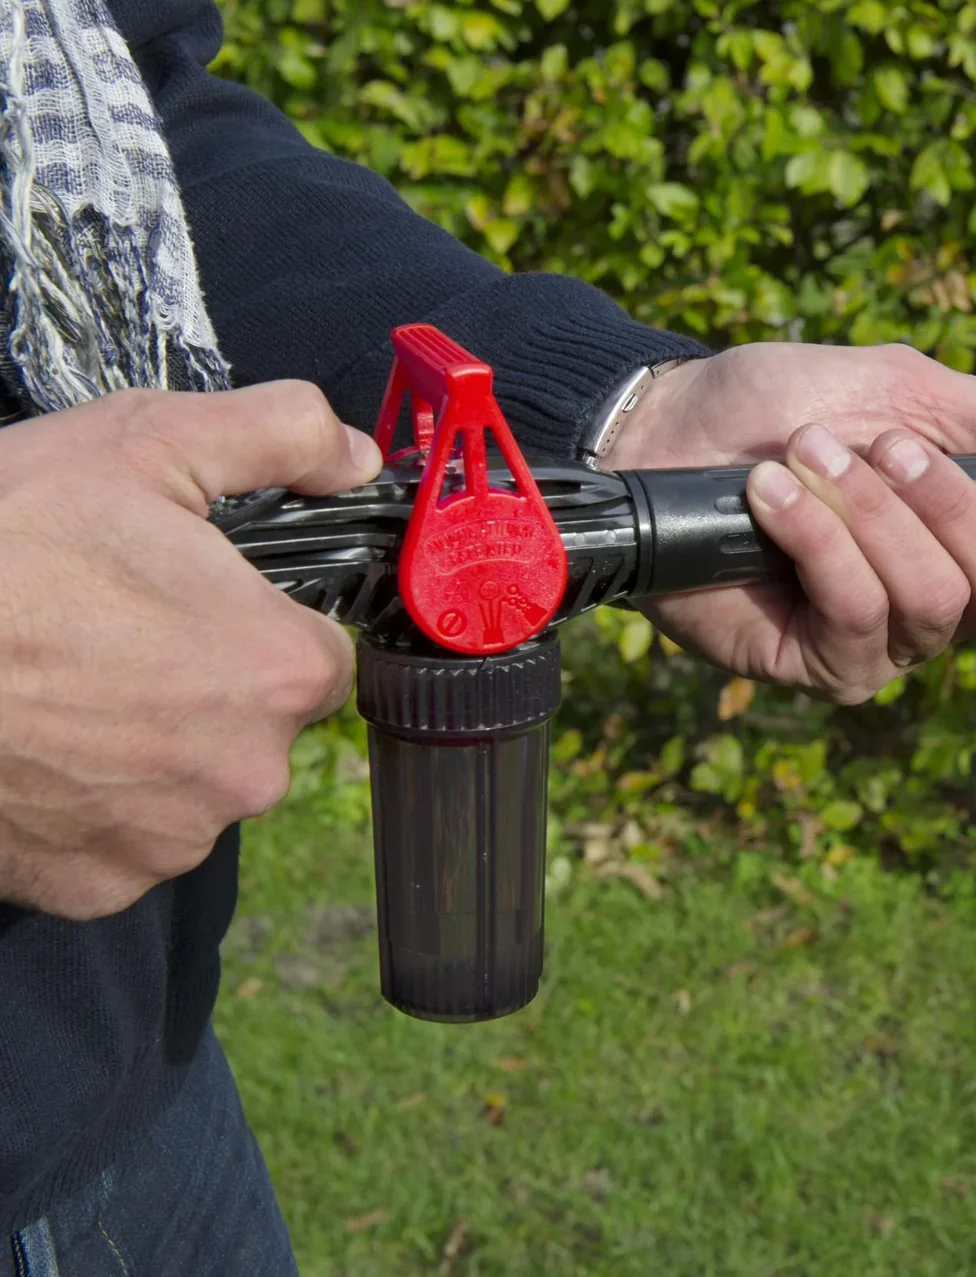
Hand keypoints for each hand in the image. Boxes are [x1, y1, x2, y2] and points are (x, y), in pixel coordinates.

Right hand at [0, 384, 382, 918]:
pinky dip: (88, 804)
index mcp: (279, 671)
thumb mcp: (141, 442)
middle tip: (109, 636)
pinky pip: (122, 841)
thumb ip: (279, 435)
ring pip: (191, 784)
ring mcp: (171, 840)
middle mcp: (248, 773)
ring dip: (148, 747)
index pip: (318, 653)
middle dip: (203, 683)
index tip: (192, 599)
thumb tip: (354, 458)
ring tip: (60, 689)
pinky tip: (34, 750)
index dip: (258, 619)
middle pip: (257, 724)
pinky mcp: (97, 887)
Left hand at [608, 342, 975, 702]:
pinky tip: (770, 496)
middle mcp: (949, 608)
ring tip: (806, 454)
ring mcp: (886, 645)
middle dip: (952, 507)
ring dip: (869, 512)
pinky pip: (858, 615)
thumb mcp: (907, 389)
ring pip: (936, 601)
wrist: (669, 426)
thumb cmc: (787, 405)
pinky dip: (818, 539)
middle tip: (887, 446)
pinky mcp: (819, 666)